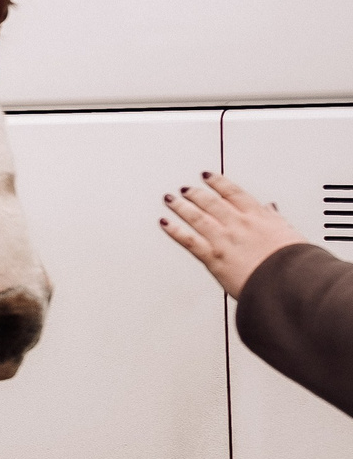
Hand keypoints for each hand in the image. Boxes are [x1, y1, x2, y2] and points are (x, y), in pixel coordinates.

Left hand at [162, 170, 309, 298]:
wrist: (289, 282)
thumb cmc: (294, 263)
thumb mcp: (291, 235)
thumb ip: (276, 220)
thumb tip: (271, 209)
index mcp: (259, 216)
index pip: (233, 192)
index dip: (217, 182)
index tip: (207, 176)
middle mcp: (238, 224)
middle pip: (210, 202)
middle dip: (195, 193)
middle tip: (185, 189)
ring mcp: (224, 239)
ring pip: (196, 217)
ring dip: (181, 206)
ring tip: (169, 199)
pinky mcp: (214, 257)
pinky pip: (189, 240)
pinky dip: (174, 230)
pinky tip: (165, 223)